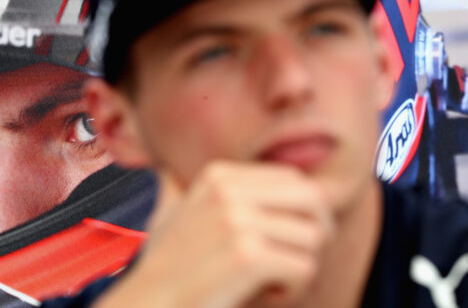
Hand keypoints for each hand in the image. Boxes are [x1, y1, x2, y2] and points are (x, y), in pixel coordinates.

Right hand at [95, 161, 334, 307]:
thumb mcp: (174, 212)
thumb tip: (184, 172)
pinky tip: (266, 295)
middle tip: (295, 259)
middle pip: (313, 198)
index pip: (293, 179)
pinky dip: (293, 290)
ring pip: (314, 236)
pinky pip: (305, 267)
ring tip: (270, 281)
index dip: (303, 212)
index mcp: (218, 175)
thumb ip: (191, 187)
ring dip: (300, 265)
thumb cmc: (169, 267)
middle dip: (317, 231)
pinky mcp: (247, 256)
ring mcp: (236, 221)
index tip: (285, 239)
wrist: (150, 303)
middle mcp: (227, 190)